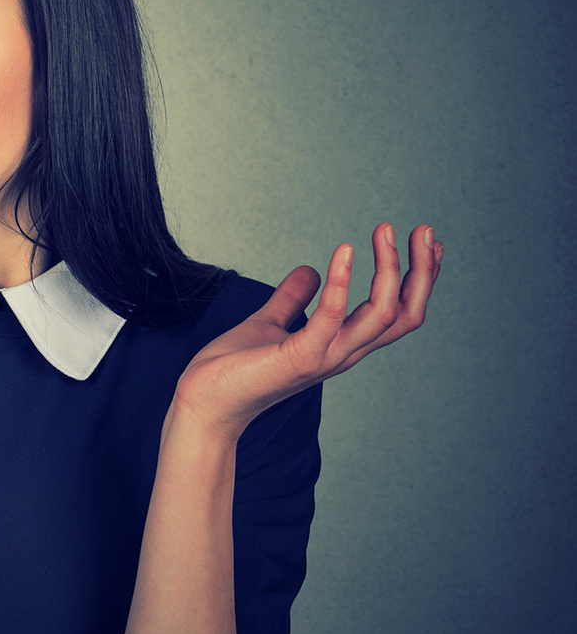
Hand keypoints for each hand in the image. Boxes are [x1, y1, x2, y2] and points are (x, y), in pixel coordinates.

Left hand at [174, 222, 444, 439]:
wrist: (204, 404)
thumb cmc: (234, 368)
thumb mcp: (268, 322)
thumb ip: (291, 298)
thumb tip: (309, 269)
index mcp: (341, 344)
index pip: (398, 313)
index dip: (418, 279)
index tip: (428, 242)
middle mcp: (343, 352)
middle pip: (405, 314)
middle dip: (422, 272)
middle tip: (425, 230)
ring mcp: (325, 357)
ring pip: (382, 315)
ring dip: (390, 269)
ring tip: (386, 230)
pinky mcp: (299, 358)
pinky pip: (330, 318)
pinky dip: (341, 283)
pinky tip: (343, 250)